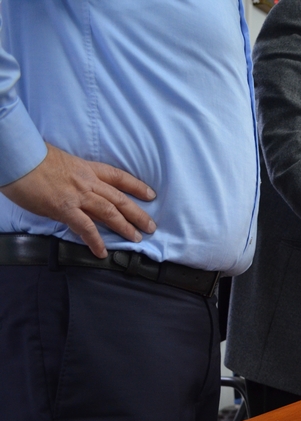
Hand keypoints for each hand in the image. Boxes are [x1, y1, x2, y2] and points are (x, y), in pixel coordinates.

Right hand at [0, 144, 156, 257]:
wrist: (18, 158)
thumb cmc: (33, 158)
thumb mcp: (61, 162)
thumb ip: (73, 176)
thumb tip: (76, 187)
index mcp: (86, 169)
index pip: (118, 177)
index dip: (136, 186)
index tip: (150, 194)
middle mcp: (87, 182)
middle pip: (119, 199)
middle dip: (138, 213)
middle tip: (152, 226)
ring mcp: (77, 196)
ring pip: (109, 213)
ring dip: (125, 227)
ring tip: (137, 238)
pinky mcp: (64, 208)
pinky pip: (85, 227)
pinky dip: (95, 241)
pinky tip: (102, 252)